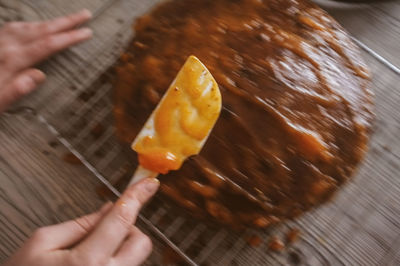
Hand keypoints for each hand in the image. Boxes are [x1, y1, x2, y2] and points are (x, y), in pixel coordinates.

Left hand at [0, 9, 92, 112]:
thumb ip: (15, 91)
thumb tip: (38, 76)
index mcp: (9, 61)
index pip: (47, 45)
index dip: (69, 38)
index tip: (87, 33)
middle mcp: (4, 46)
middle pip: (40, 29)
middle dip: (65, 22)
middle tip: (85, 14)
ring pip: (27, 26)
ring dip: (49, 22)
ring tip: (66, 21)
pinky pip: (14, 27)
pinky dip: (30, 25)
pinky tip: (32, 27)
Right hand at [4, 178, 159, 265]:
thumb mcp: (42, 243)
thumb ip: (80, 224)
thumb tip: (109, 209)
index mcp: (87, 262)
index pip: (122, 219)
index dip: (137, 196)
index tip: (149, 184)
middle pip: (141, 242)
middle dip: (128, 230)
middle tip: (104, 230)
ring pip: (136, 259)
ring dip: (121, 249)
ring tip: (90, 256)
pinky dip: (115, 262)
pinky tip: (93, 265)